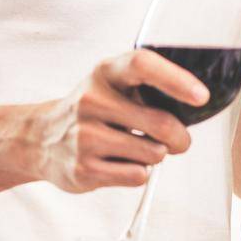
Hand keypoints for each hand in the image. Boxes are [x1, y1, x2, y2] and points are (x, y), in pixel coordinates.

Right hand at [34, 50, 200, 193]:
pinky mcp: (84, 169)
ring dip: (156, 155)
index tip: (200, 96)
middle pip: (160, 123)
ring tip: (136, 148)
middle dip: (180, 137)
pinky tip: (121, 162)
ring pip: (153, 153)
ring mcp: (85, 137)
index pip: (142, 65)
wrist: (40, 139)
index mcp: (104, 73)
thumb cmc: (91, 110)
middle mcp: (91, 100)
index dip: (176, 80)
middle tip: (177, 140)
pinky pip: (137, 176)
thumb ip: (146, 88)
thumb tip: (192, 107)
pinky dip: (139, 172)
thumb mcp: (110, 85)